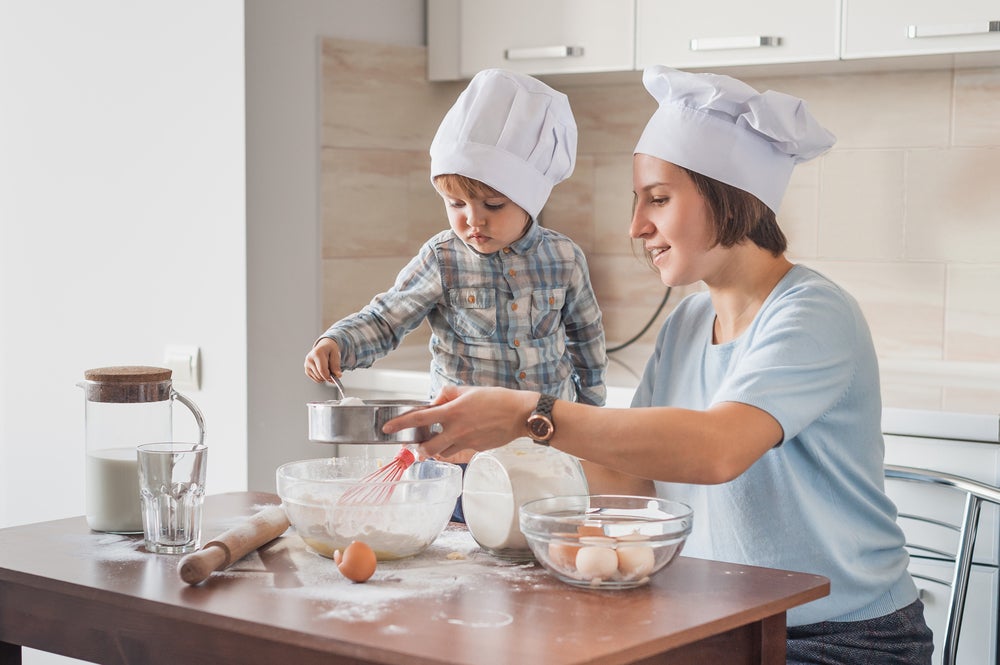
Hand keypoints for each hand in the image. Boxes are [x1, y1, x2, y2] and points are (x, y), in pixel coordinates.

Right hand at [304, 338, 341, 383]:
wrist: (323, 347)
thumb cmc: (330, 350)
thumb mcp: (336, 354)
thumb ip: (336, 365)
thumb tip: (338, 375)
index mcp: (317, 353)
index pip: (322, 370)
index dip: (329, 376)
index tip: (336, 377)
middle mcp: (309, 359)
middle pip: (320, 376)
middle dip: (328, 376)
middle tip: (333, 371)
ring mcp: (306, 365)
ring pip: (318, 379)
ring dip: (325, 377)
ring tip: (327, 368)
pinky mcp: (306, 370)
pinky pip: (316, 379)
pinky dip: (321, 377)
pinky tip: (323, 370)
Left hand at [383, 385, 537, 459]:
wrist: (519, 414)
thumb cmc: (497, 399)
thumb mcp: (469, 390)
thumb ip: (448, 395)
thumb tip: (435, 400)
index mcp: (452, 412)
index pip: (419, 418)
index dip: (400, 424)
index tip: (388, 428)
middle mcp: (457, 430)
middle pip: (428, 447)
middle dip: (419, 448)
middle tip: (416, 445)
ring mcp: (466, 442)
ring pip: (443, 453)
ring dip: (436, 450)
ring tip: (437, 443)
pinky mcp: (476, 449)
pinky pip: (459, 452)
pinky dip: (455, 448)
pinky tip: (460, 439)